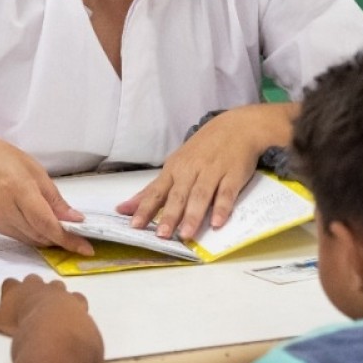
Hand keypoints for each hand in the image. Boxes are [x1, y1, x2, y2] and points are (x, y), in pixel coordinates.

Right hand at [0, 129, 93, 254]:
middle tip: (81, 237)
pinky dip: (35, 234)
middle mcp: (6, 211)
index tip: (86, 248)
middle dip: (62, 239)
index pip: (48, 224)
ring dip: (50, 238)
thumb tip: (73, 218)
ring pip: (31, 239)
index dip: (68, 239)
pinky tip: (43, 227)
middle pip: (41, 236)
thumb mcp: (31, 168)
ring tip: (65, 231)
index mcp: (19, 190)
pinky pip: (20, 236)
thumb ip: (53, 196)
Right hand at [0, 275, 99, 356]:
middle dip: (32, 289)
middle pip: (33, 280)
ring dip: (54, 295)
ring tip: (51, 310)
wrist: (52, 323)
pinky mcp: (75, 300)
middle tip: (30, 304)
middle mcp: (38, 285)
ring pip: (56, 286)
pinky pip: (76, 298)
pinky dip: (75, 304)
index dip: (9, 291)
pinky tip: (73, 314)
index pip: (9, 283)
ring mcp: (58, 291)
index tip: (9, 299)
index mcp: (17, 288)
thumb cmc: (20, 321)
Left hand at [117, 104, 290, 240]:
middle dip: (169, 215)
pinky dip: (222, 207)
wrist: (237, 127)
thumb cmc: (202, 150)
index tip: (135, 225)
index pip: (156, 192)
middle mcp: (190, 170)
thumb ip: (154, 189)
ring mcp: (212, 172)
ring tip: (186, 234)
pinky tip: (218, 222)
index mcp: (174, 169)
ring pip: (200, 195)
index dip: (145, 209)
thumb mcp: (176, 165)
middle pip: (178, 195)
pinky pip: (226, 193)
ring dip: (193, 215)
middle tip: (162, 235)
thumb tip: (126, 208)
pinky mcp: (233, 175)